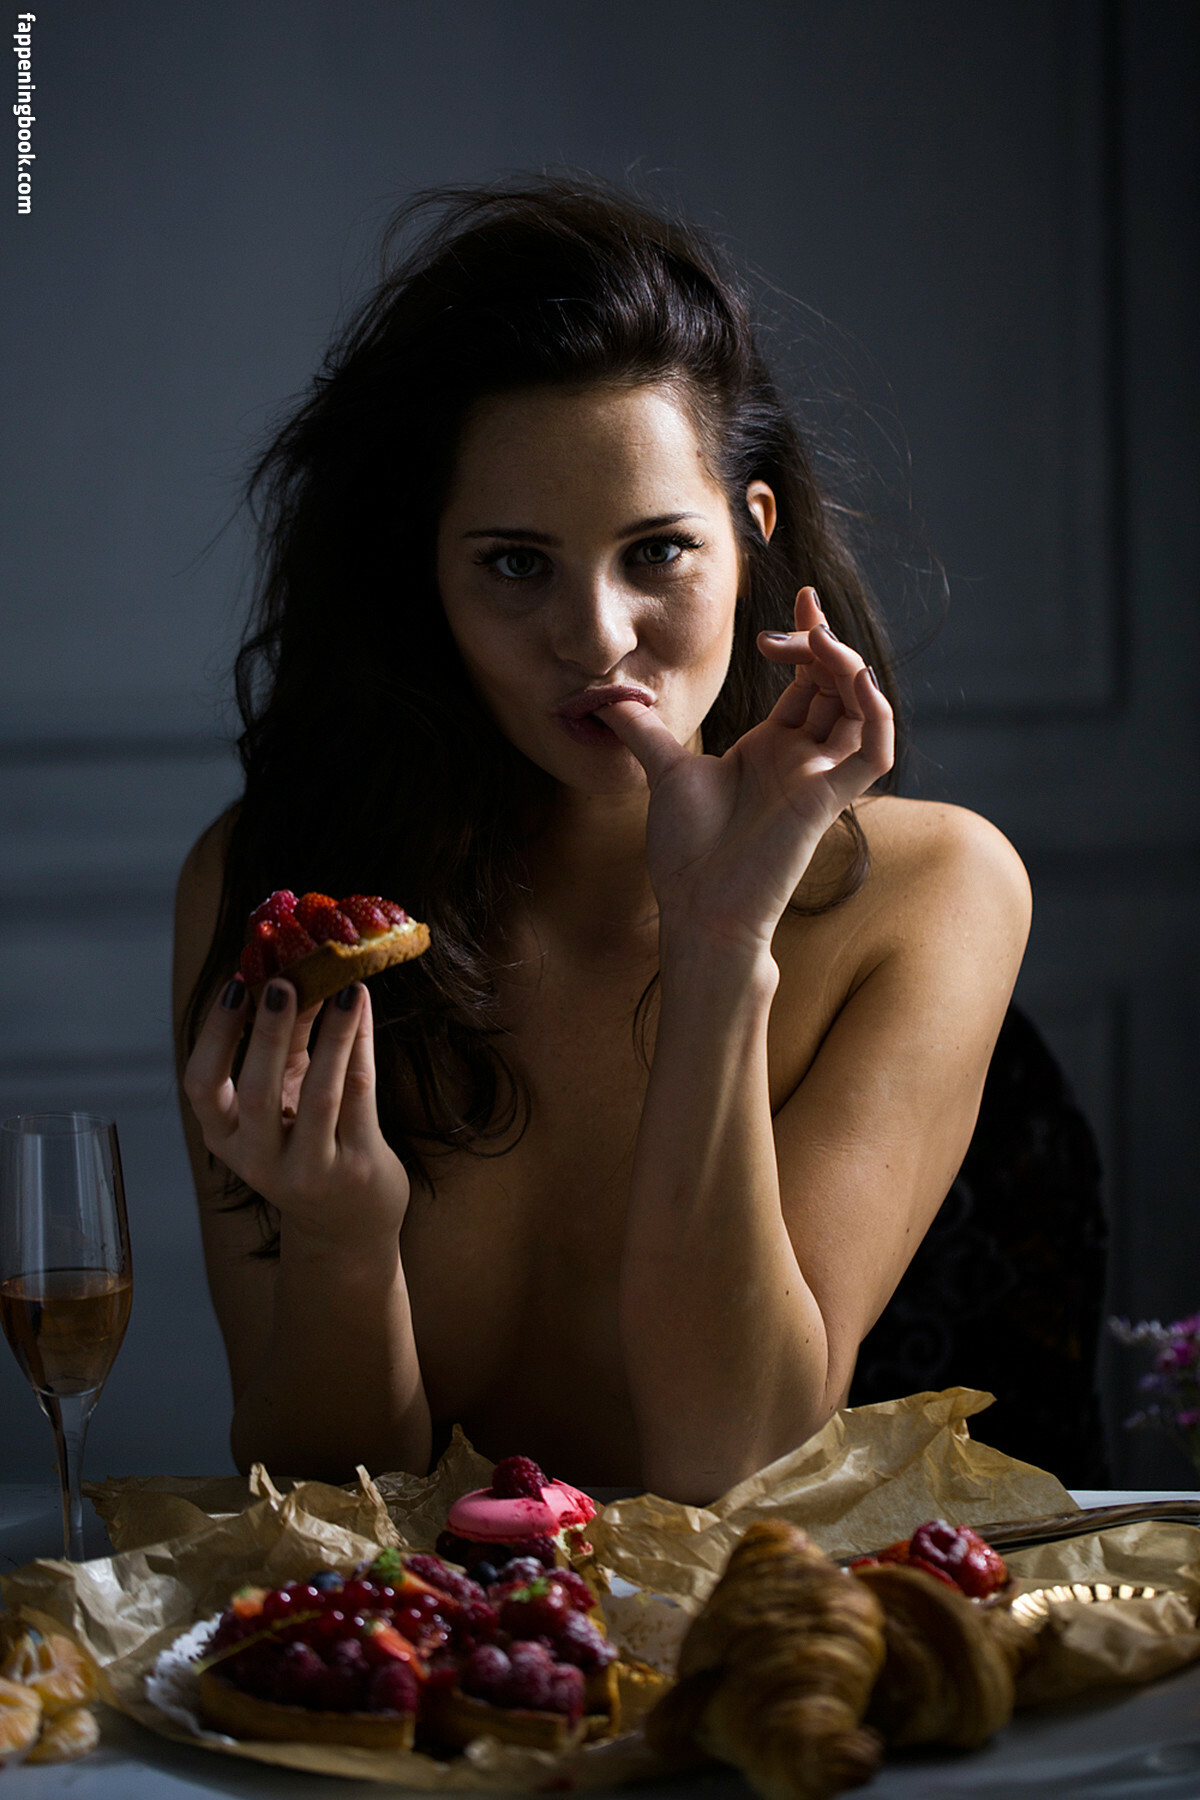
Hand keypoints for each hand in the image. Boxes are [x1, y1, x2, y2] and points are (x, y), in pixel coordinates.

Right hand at [183, 978, 409, 1249]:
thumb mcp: (283, 1096)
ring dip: (332, 1035)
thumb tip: (295, 967)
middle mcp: (259, 1160)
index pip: (202, 1086)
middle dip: (268, 1033)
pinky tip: (362, 1009)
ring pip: (320, 1095)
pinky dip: (360, 1047)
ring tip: (343, 987)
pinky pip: (359, 1098)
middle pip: (256, 1093)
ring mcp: (310, 1170)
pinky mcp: (357, 1168)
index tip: (234, 986)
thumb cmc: (307, 1140)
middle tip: (282, 981)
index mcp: (226, 1137)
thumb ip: (286, 1040)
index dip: (215, 1035)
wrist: (347, 1221)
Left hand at [601, 587, 893, 951]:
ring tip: (820, 640)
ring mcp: (820, 779)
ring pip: (861, 708)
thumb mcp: (661, 771)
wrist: (697, 907)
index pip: (807, 678)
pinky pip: (875, 753)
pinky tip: (857, 679)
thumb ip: (640, 730)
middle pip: (836, 683)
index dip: (809, 636)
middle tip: (795, 621)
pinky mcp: (829, 802)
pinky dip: (876, 714)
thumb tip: (602, 697)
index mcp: (772, 747)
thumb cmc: (687, 852)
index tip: (800, 597)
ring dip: (849, 667)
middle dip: (822, 642)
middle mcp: (803, 758)